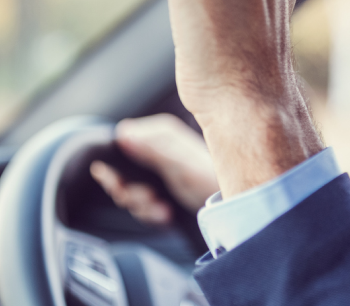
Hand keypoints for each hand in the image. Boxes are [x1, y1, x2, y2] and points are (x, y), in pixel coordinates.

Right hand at [89, 114, 218, 225]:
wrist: (234, 209)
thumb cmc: (212, 183)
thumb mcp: (182, 167)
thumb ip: (153, 151)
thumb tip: (123, 136)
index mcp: (159, 134)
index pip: (119, 141)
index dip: (115, 164)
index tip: (122, 182)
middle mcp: (155, 150)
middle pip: (119, 170)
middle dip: (130, 191)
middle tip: (149, 198)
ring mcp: (157, 172)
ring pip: (128, 191)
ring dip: (142, 206)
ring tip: (162, 208)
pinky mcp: (160, 191)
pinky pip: (139, 204)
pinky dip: (150, 213)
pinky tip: (166, 214)